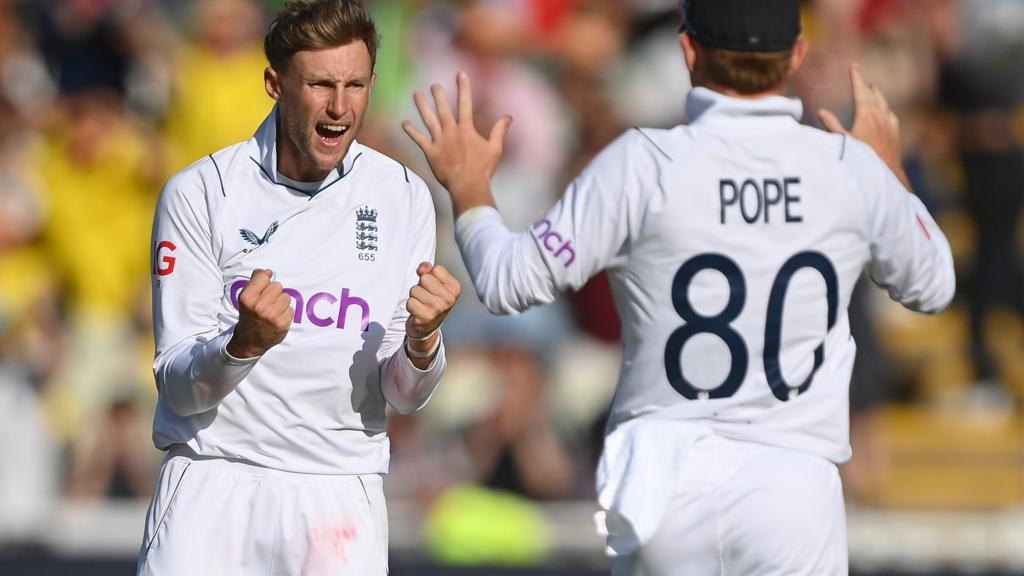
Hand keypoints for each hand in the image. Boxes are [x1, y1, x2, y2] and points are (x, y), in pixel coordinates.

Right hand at [226, 269, 293, 358]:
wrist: (249, 341)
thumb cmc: (249, 315)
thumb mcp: (246, 298)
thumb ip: (255, 282)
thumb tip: (268, 272)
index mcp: (247, 297)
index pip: (264, 276)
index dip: (264, 281)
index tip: (262, 289)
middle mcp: (259, 306)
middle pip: (278, 286)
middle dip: (274, 292)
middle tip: (268, 303)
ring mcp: (272, 316)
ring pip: (286, 297)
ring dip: (281, 303)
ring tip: (273, 311)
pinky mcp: (282, 324)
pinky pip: (291, 309)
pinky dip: (286, 313)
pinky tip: (277, 318)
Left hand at [402, 72, 512, 216]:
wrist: (468, 185)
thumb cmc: (483, 169)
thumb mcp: (495, 148)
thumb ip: (499, 131)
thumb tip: (508, 117)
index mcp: (466, 129)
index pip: (465, 103)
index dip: (463, 88)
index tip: (460, 74)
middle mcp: (451, 132)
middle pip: (443, 109)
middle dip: (438, 95)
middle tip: (433, 85)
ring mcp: (439, 141)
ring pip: (429, 120)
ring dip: (422, 106)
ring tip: (416, 94)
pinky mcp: (431, 152)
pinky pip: (419, 140)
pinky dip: (411, 131)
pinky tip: (404, 123)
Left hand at [405, 262, 460, 358]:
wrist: (428, 326)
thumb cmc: (431, 301)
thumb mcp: (434, 283)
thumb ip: (428, 269)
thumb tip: (422, 269)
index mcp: (455, 288)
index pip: (436, 269)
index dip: (430, 276)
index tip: (433, 287)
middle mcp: (449, 298)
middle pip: (425, 278)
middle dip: (421, 286)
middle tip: (426, 297)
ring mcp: (438, 308)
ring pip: (415, 289)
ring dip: (414, 296)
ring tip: (422, 304)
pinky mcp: (426, 317)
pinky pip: (410, 302)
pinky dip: (410, 306)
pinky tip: (418, 311)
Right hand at [818, 64, 909, 188]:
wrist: (886, 172)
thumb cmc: (862, 158)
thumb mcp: (843, 142)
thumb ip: (832, 125)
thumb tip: (821, 111)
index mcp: (866, 115)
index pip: (860, 91)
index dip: (856, 77)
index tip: (854, 66)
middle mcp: (880, 115)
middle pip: (873, 95)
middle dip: (865, 84)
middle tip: (860, 75)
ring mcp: (889, 123)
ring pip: (883, 103)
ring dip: (877, 94)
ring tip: (874, 88)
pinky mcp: (894, 132)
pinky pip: (890, 115)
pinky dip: (885, 109)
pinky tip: (885, 111)